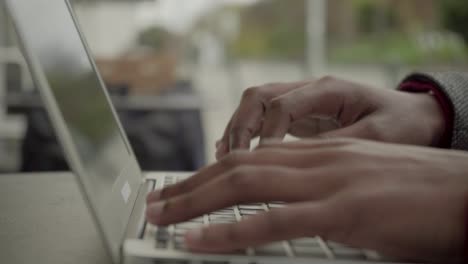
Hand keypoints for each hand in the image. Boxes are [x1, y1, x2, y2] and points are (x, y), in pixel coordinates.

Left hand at [147, 139, 467, 262]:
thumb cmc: (417, 196)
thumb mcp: (357, 186)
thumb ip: (318, 192)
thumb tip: (282, 209)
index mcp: (320, 154)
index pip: (250, 158)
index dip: (209, 173)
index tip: (181, 190)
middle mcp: (318, 161)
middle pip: (237, 167)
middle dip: (190, 186)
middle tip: (155, 204)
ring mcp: (329, 183)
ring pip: (247, 186)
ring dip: (197, 203)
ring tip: (162, 219)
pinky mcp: (344, 212)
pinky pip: (276, 220)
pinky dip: (231, 231)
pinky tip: (201, 240)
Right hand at [216, 77, 445, 159]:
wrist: (414, 118)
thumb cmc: (401, 125)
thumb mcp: (378, 136)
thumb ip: (338, 145)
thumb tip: (296, 162)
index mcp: (327, 90)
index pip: (281, 105)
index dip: (265, 133)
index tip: (260, 162)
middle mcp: (309, 91)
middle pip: (258, 97)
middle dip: (239, 127)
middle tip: (229, 159)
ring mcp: (302, 102)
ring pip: (255, 106)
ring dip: (237, 130)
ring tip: (223, 157)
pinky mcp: (300, 117)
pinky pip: (263, 120)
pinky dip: (246, 136)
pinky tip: (236, 155)